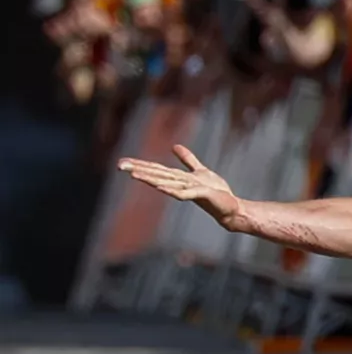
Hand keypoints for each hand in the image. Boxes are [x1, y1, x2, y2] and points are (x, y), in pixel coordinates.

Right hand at [118, 144, 241, 228]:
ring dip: (150, 179)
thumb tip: (174, 146)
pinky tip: (160, 187)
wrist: (231, 207)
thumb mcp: (201, 171)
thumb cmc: (216, 191)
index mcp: (179, 177)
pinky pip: (182, 193)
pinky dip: (171, 190)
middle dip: (139, 169)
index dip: (140, 164)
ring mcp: (189, 190)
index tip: (121, 162)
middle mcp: (181, 184)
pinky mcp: (200, 195)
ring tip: (134, 175)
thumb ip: (187, 159)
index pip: (156, 169)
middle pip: (157, 174)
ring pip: (166, 182)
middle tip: (119, 165)